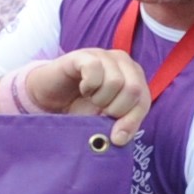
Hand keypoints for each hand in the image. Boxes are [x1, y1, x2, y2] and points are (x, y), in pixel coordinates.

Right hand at [22, 48, 154, 144]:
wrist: (51, 95)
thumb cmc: (80, 105)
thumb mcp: (104, 120)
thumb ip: (120, 125)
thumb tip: (120, 138)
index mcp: (134, 77)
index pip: (143, 100)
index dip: (131, 121)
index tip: (116, 137)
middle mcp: (123, 62)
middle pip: (133, 89)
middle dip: (115, 109)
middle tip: (99, 111)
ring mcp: (104, 55)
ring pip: (115, 81)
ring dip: (100, 98)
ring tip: (90, 97)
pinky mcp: (84, 55)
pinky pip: (95, 71)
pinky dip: (88, 86)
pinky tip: (83, 88)